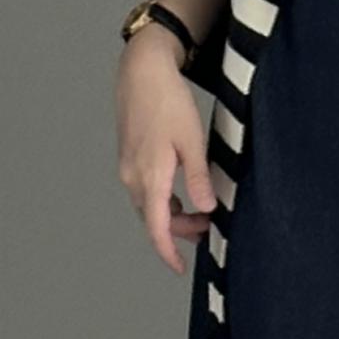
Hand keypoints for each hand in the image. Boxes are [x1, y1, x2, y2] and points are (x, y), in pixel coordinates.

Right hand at [116, 31, 216, 275]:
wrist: (142, 71)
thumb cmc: (167, 100)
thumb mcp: (192, 141)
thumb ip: (198, 178)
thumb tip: (206, 208)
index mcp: (149, 176)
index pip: (157, 228)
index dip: (168, 252)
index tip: (180, 267)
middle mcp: (133, 177)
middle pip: (154, 220)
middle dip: (179, 231)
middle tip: (209, 227)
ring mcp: (128, 167)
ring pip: (149, 205)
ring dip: (173, 214)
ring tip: (202, 209)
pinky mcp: (129, 158)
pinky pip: (145, 190)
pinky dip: (164, 199)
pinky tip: (181, 191)